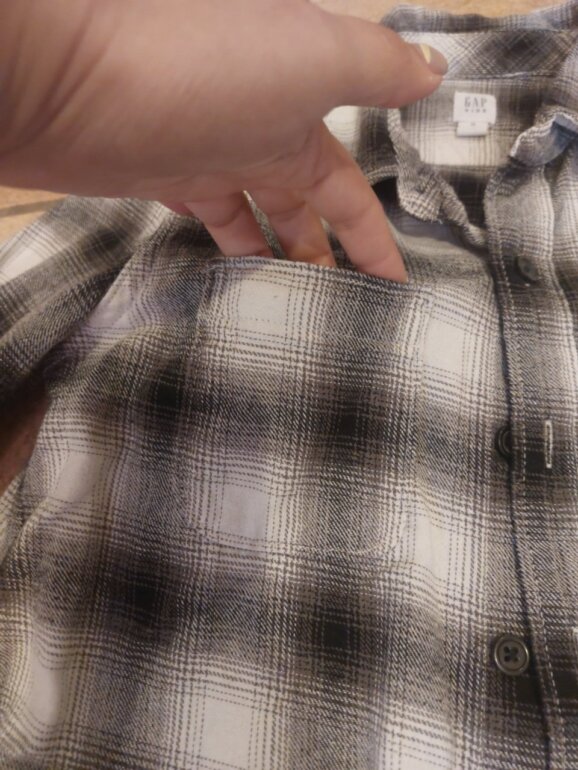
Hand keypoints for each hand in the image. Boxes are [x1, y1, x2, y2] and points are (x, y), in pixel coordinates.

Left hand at [0, 0, 446, 280]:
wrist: (80, 82)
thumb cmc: (210, 72)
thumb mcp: (314, 57)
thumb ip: (377, 65)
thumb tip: (434, 71)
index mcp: (302, 108)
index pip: (350, 187)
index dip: (373, 236)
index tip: (392, 283)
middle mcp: (262, 133)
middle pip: (306, 209)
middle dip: (328, 255)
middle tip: (343, 313)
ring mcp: (214, 160)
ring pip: (261, 221)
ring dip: (281, 260)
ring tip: (298, 310)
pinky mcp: (169, 180)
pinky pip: (215, 223)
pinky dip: (230, 249)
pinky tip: (240, 276)